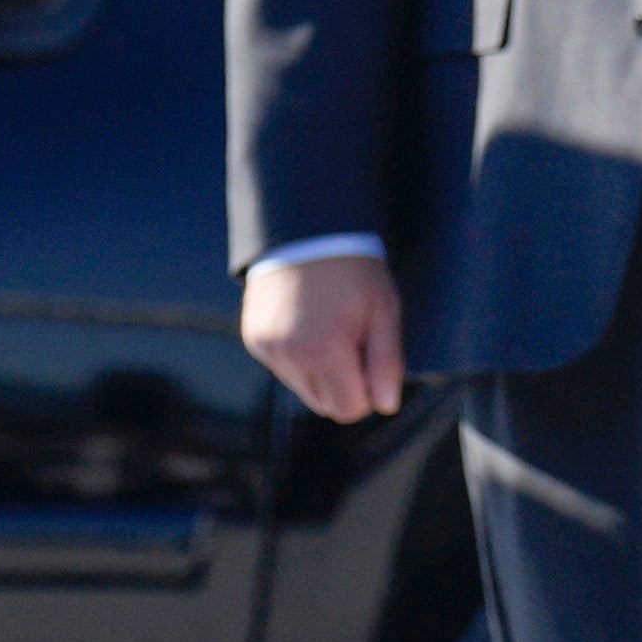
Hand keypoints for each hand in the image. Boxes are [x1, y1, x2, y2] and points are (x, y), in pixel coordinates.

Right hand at [241, 251, 411, 425]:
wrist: (306, 231)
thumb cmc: (353, 270)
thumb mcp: (384, 311)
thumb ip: (387, 363)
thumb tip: (387, 405)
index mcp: (324, 351)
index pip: (349, 410)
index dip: (368, 391)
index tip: (372, 360)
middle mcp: (289, 355)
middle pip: (324, 405)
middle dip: (344, 385)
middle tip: (353, 344)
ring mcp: (267, 347)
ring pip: (302, 388)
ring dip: (320, 372)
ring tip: (328, 330)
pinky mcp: (254, 339)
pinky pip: (283, 368)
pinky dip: (298, 356)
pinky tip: (307, 324)